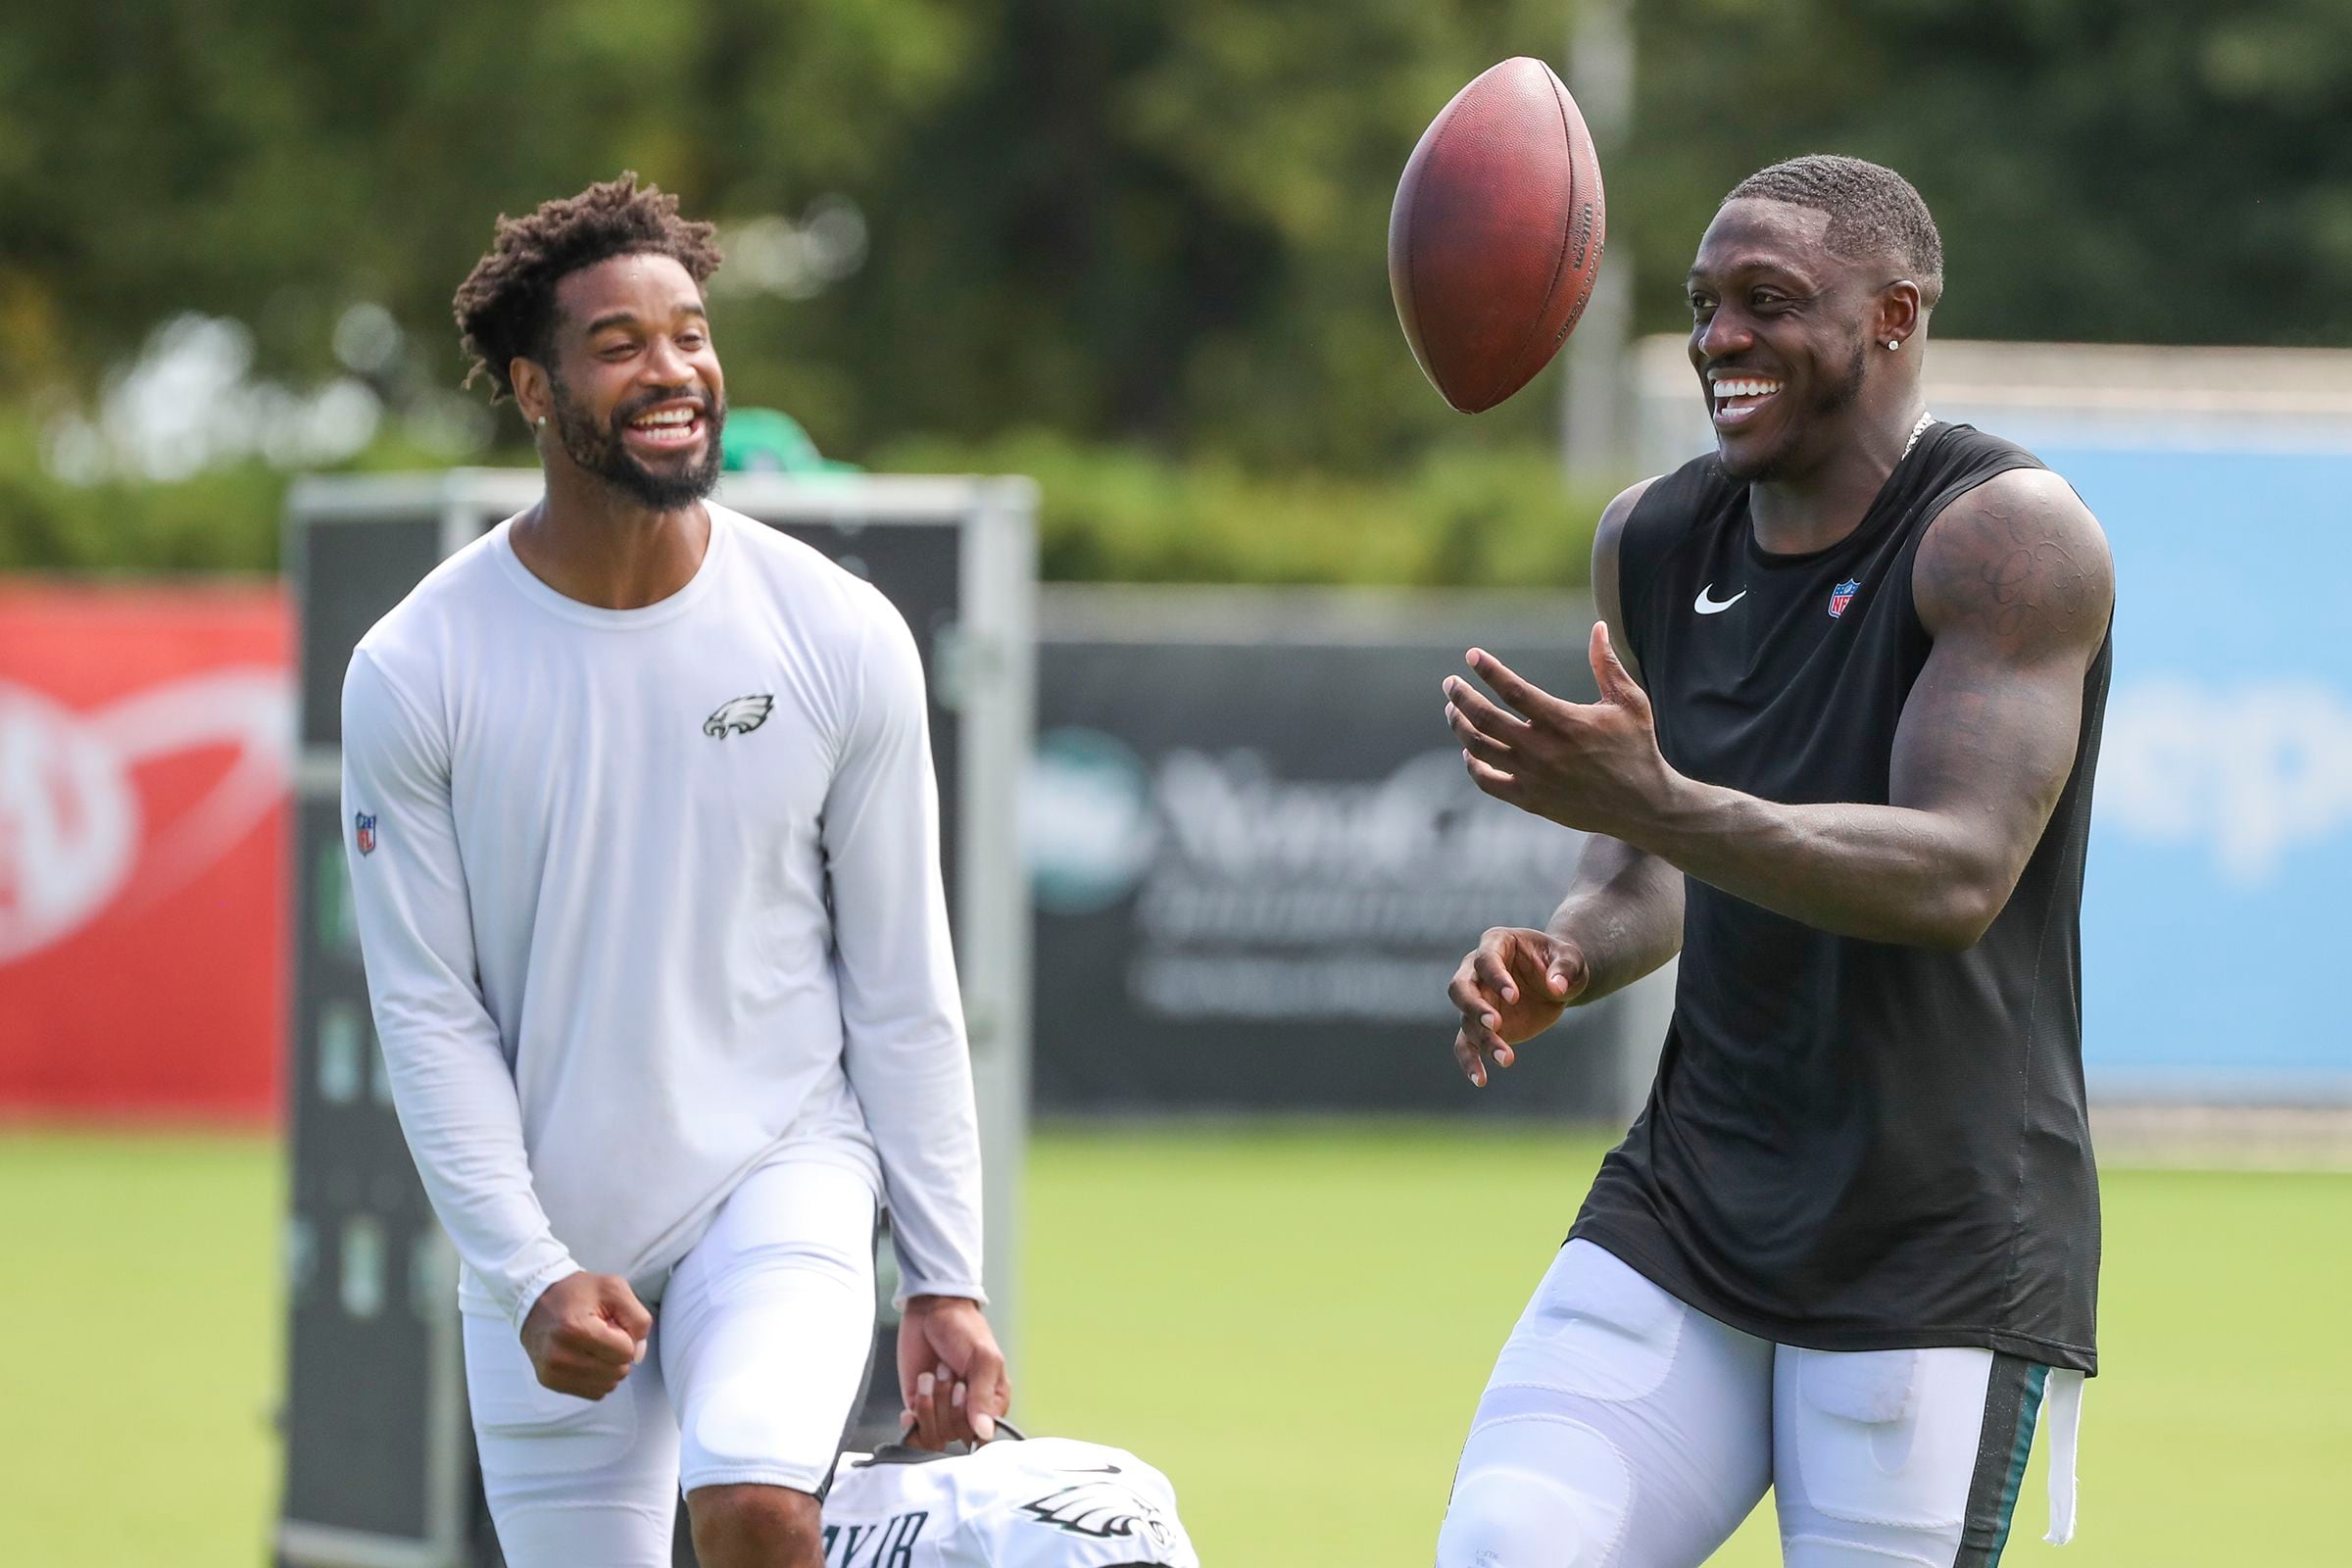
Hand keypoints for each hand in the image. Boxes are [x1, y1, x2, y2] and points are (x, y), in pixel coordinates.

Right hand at [519, 1271, 649, 1399]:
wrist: (535, 1300)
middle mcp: (561, 1355)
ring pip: (607, 1385)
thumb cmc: (577, 1293)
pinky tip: (587, 1357)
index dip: (626, 1336)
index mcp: (576, 1329)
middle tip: (602, 1333)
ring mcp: (553, 1371)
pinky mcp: (550, 1381)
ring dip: (609, 1367)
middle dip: (618, 1353)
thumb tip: (638, 1355)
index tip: (611, 1324)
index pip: (626, 1352)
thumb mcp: (614, 1289)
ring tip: (593, 1345)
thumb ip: (638, 1319)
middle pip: (617, 1371)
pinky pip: (593, 1392)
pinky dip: (597, 1377)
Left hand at [897, 1295, 1009, 1449]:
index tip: (962, 1389)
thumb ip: (982, 1396)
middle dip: (946, 1401)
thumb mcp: (982, 1358)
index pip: (982, 1434)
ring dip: (929, 1404)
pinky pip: (916, 1433)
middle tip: (947, 1371)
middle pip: (956, 1434)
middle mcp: (969, 1410)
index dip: (967, 1416)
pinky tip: (913, 1405)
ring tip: (931, 1375)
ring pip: (935, 1435)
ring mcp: (943, 1410)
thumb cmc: (964, 1328)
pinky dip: (913, 1422)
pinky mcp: (920, 1407)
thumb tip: (985, 1432)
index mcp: (993, 1401)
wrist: (932, 1310)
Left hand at [1443, 624, 1672, 837]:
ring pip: (1479, 749)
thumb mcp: (1630, 702)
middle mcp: (1543, 750)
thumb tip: (1598, 627)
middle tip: (1450, 684)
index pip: (1513, 691)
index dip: (1489, 670)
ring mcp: (1533, 777)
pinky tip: (1469, 752)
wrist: (1643, 806)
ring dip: (1459, 726)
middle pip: (1485, 718)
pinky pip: (1487, 781)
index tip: (1471, 655)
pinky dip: (1472, 764)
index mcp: (1565, 722)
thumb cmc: (1637, 748)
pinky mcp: (1529, 800)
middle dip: (1461, 697)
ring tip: (1452, 710)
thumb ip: (1607, 665)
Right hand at [1447, 926, 1588, 1085]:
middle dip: (1474, 1007)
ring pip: (1466, 1020)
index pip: (1485, 960)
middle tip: (1495, 1023)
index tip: (1515, 997)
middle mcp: (1476, 970)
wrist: (1557, 981)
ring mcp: (1476, 999)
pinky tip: (1480, 1079)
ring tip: (1507, 1058)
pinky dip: (1470, 1061)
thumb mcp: (1572, 959)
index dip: (1496, 978)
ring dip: (1483, 1039)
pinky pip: (1466, 1043)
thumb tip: (1556, 987)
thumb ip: (1565, 969)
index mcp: (1496, 944)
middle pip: (1460, 988)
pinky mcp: (1480, 1025)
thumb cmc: (1561, 963)